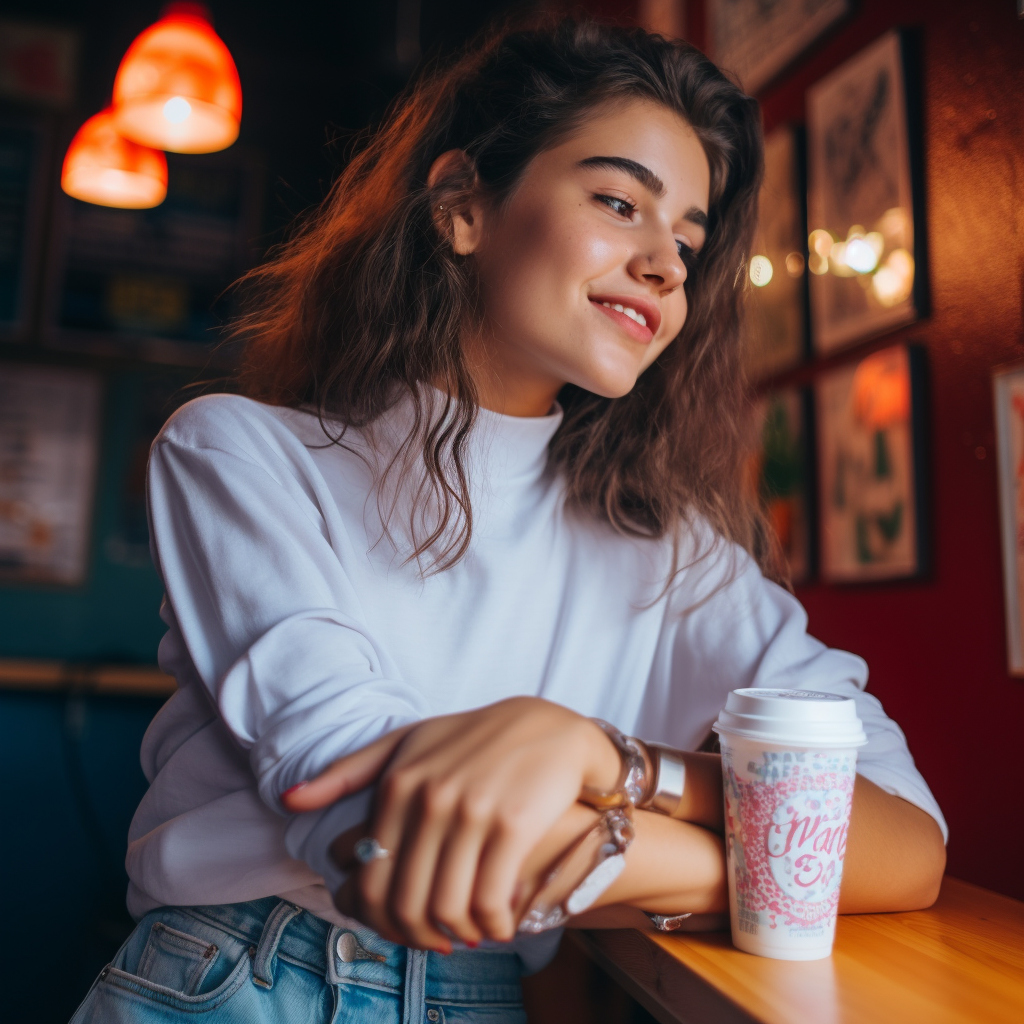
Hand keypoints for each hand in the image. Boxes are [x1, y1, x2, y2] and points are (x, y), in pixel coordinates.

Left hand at [282, 697, 620, 950]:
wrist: (549, 728)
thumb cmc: (473, 739)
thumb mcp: (408, 743)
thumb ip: (347, 773)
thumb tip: (289, 800)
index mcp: (398, 783)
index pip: (371, 880)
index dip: (383, 921)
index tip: (405, 929)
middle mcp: (428, 798)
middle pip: (405, 901)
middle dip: (418, 937)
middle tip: (438, 942)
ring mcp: (471, 811)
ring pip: (445, 907)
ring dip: (457, 935)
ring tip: (469, 934)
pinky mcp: (512, 824)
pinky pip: (489, 899)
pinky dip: (490, 925)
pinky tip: (498, 924)